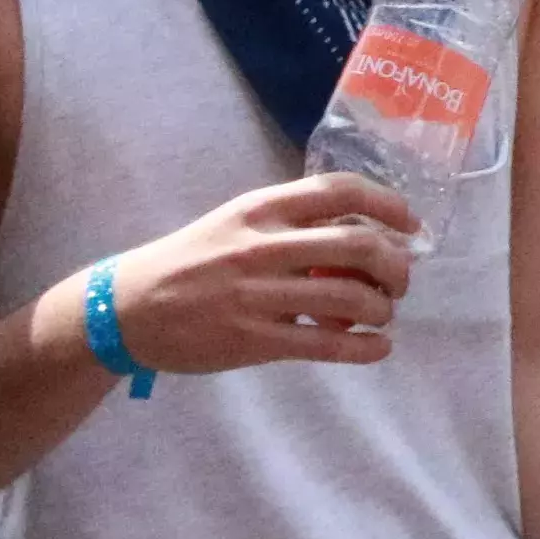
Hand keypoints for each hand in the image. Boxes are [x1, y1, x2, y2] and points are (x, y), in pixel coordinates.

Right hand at [98, 173, 417, 373]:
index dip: (389, 204)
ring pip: (351, 298)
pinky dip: (366, 347)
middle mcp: (264, 245)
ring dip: (383, 309)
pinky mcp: (255, 340)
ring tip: (383, 316)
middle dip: (396, 266)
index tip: (410, 224)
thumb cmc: (190, 261)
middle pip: (360, 245)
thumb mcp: (236, 223)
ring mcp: (259, 294)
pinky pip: (327, 344)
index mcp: (261, 208)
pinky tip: (378, 347)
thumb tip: (358, 237)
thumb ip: (290, 225)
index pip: (341, 191)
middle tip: (399, 282)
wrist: (129, 308)